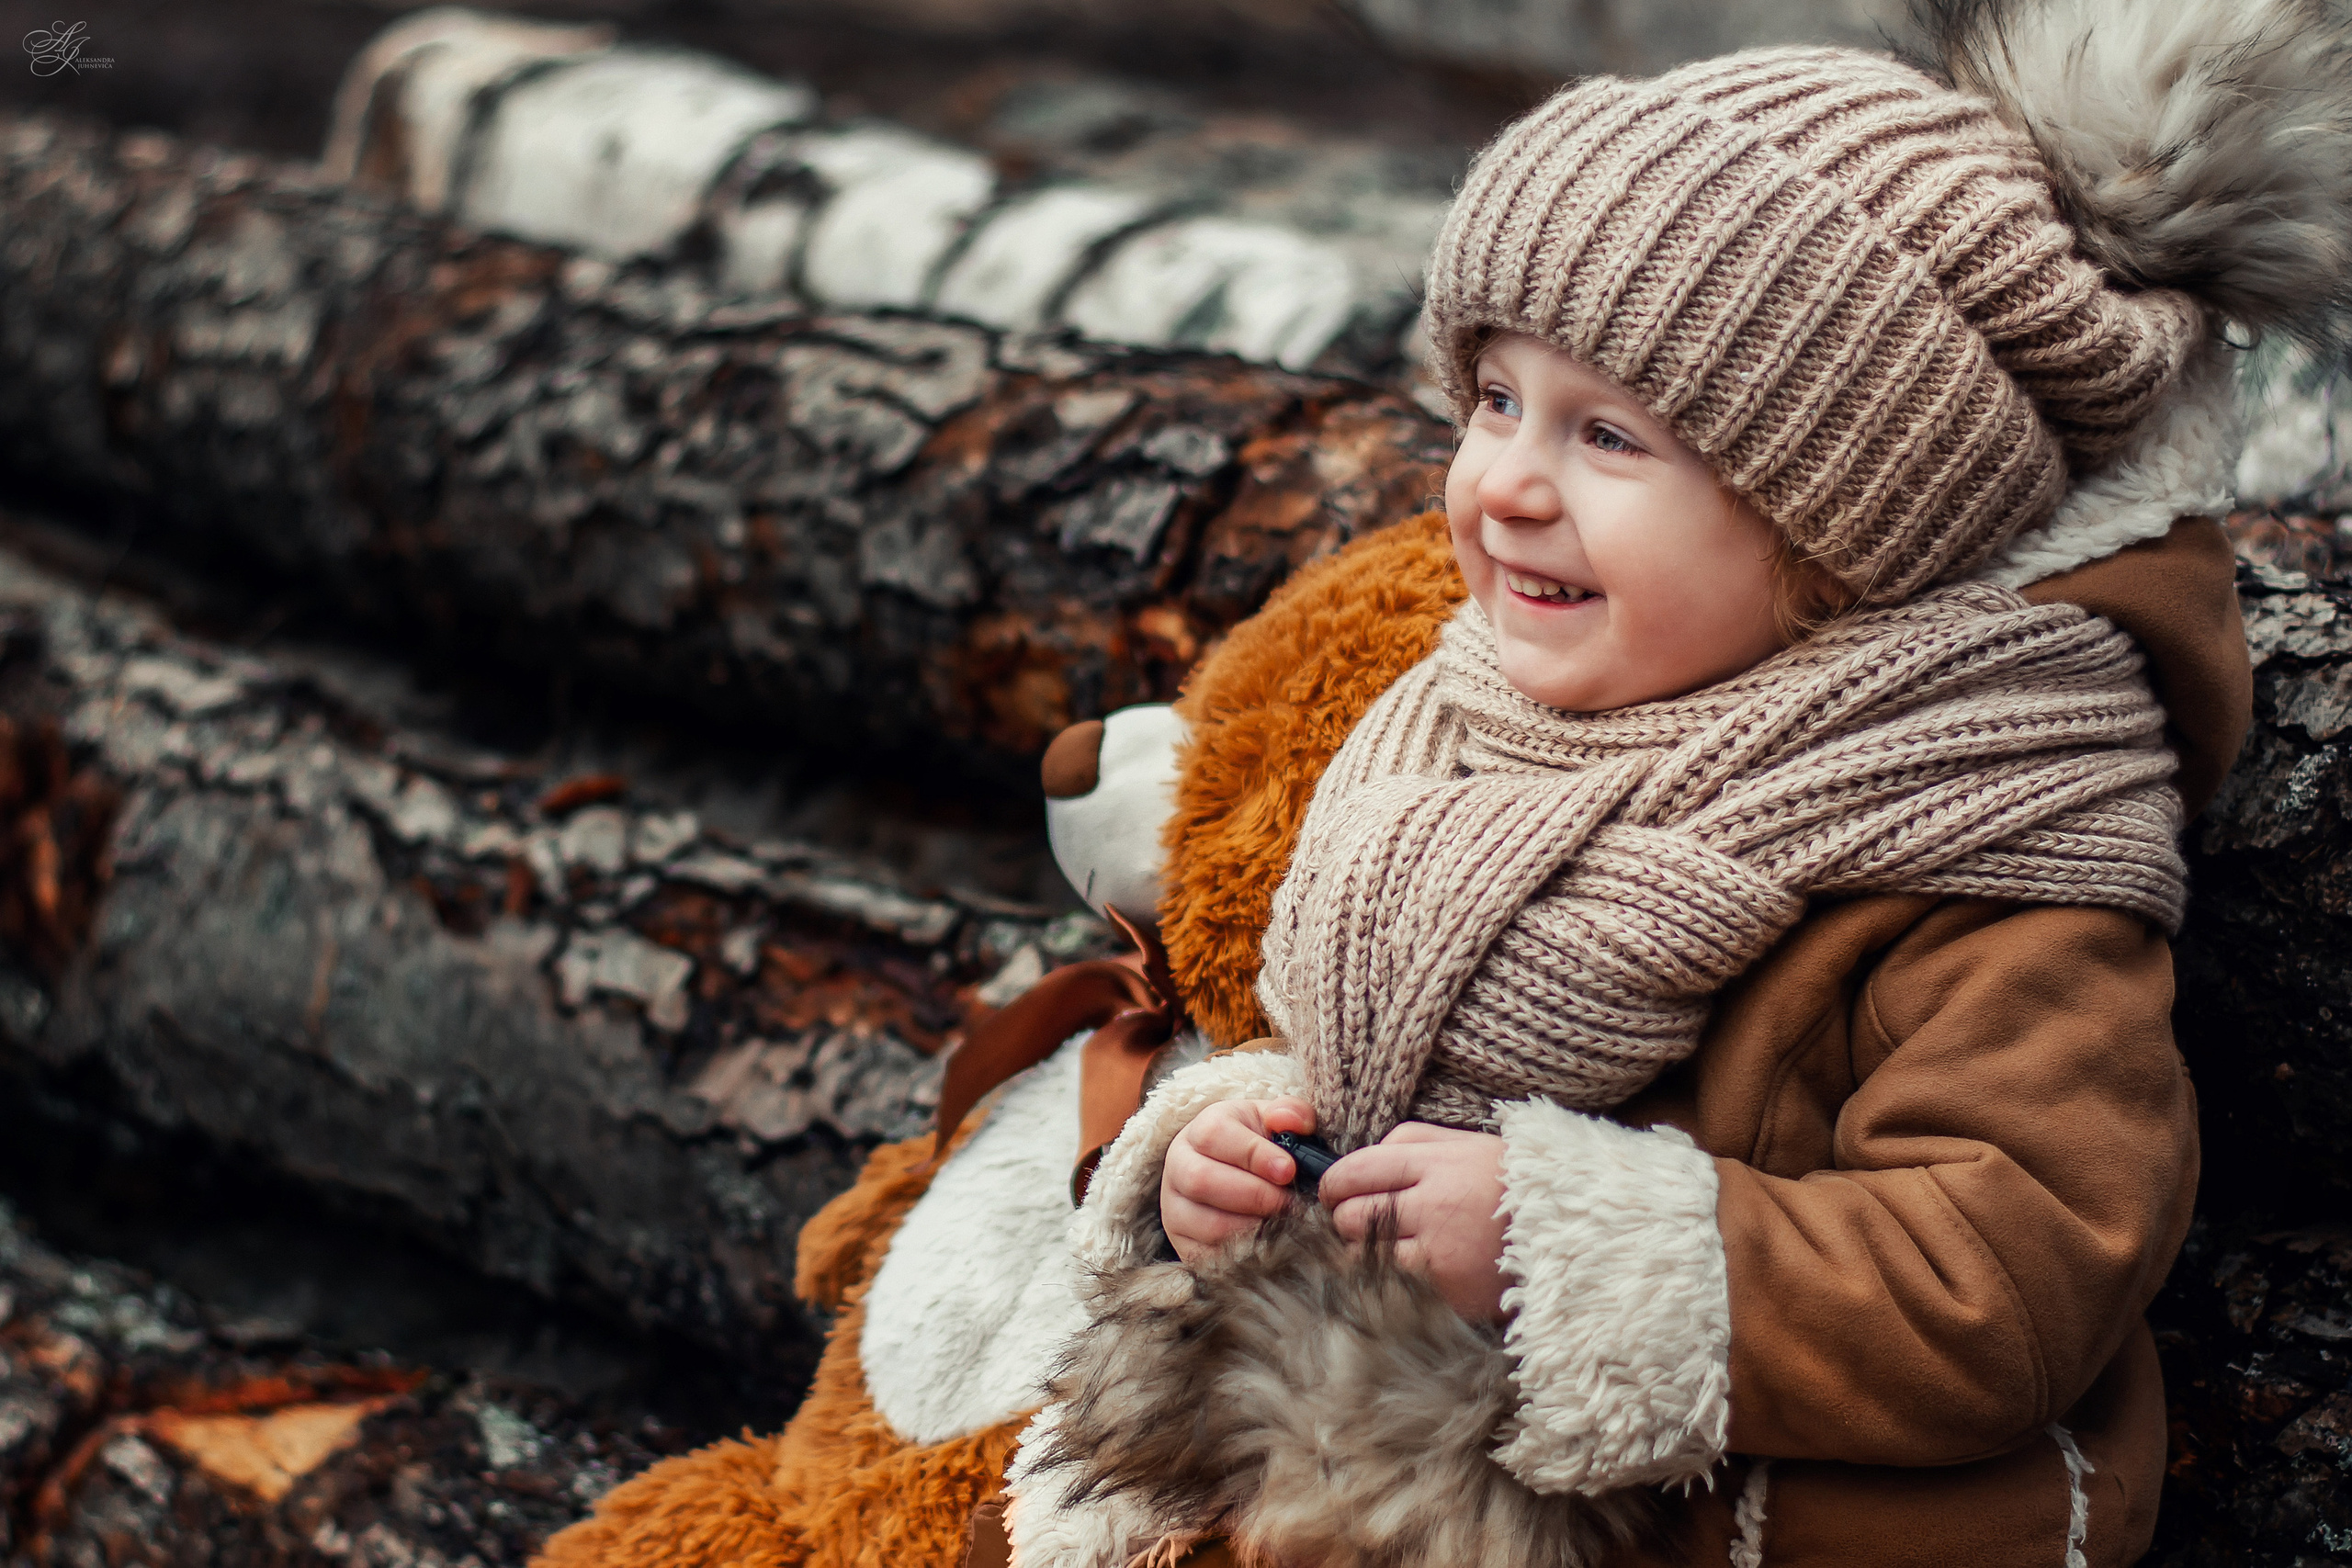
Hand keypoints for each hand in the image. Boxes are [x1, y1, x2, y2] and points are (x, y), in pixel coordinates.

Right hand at [1160, 1097, 1315, 1262]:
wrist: (1233, 1176)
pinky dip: (1242, 1255)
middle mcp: (1178, 1166)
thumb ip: (1290, 1112)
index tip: (1288, 1170)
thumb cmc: (1260, 1146)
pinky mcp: (1181, 1242)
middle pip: (1201, 1181)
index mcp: (1201, 1129)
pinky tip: (1266, 1245)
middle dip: (1254, 1195)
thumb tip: (1290, 1121)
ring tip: (1283, 1225)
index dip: (1253, 1154)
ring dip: (1251, 1228)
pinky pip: (1207, 1257)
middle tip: (1290, 1204)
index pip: (1214, 1136)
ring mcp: (1175, 1207)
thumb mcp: (1274, 1121)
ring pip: (1205, 1224)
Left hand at [1321, 1123, 1509, 1323]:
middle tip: (1357, 1220)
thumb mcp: (1466, 1144)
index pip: (1354, 1171)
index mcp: (1436, 1164)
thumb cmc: (1512, 1184)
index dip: (1332, 1184)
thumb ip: (1411, 1142)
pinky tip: (1402, 1269)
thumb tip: (1360, 1159)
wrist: (1570, 1230)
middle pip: (1351, 1214)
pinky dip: (1386, 1277)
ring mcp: (1440, 1252)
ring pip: (1362, 1253)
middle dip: (1344, 1217)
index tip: (1333, 1193)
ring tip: (1386, 1244)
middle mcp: (1433, 1206)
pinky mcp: (1447, 1291)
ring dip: (1361, 1250)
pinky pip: (1390, 1283)